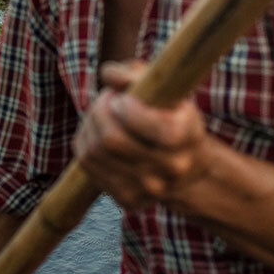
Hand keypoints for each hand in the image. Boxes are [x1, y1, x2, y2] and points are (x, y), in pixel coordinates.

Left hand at [72, 61, 212, 210]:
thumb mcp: (164, 86)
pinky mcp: (129, 200)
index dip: (124, 105)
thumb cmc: (171, 114)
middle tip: (106, 100)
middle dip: (100, 111)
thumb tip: (110, 77)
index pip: (139, 122)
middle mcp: (171, 169)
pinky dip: (85, 142)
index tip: (124, 98)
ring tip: (102, 114)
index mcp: (185, 137)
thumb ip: (134, 73)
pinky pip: (88, 165)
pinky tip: (97, 132)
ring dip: (90, 124)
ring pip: (95, 151)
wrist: (187, 165)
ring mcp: (149, 190)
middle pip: (111, 139)